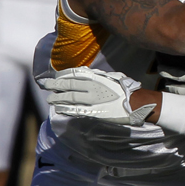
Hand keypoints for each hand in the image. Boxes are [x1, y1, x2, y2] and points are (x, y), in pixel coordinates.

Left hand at [41, 66, 155, 125]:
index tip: (55, 77)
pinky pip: (75, 110)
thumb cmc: (127, 90)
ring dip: (58, 98)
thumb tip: (85, 73)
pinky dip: (65, 109)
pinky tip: (59, 109)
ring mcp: (92, 100)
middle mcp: (92, 87)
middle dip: (55, 85)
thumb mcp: (113, 77)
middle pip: (68, 85)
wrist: (138, 104)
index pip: (74, 73)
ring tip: (50, 100)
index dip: (62, 75)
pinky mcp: (94, 112)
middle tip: (45, 85)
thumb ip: (98, 75)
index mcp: (97, 77)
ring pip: (69, 98)